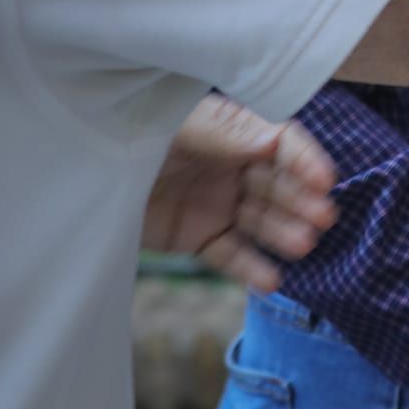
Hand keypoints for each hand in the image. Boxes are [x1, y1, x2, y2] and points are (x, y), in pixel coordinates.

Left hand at [143, 93, 337, 293]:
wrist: (83, 171)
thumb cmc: (135, 132)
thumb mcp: (183, 128)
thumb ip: (228, 136)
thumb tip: (275, 139)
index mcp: (233, 130)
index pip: (281, 142)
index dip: (305, 160)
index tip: (326, 180)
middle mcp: (232, 165)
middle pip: (276, 184)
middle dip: (300, 200)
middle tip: (323, 219)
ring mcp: (216, 202)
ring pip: (259, 220)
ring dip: (283, 232)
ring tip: (303, 247)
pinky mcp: (197, 236)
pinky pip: (230, 253)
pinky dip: (250, 267)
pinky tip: (272, 280)